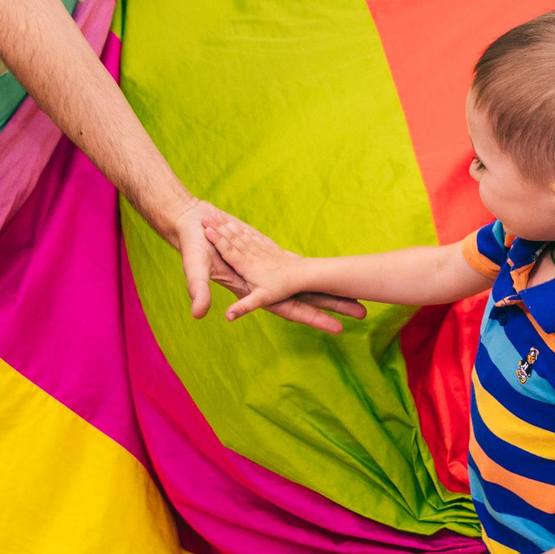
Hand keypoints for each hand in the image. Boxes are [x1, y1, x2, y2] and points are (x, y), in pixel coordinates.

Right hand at [199, 210, 367, 332]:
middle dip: (332, 306)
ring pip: (304, 283)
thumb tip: (198, 315)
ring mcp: (268, 271)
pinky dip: (314, 272)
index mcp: (253, 291)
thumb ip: (198, 290)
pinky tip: (332, 274)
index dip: (312, 318)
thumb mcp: (194, 268)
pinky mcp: (268, 255)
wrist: (191, 224)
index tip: (337, 329)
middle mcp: (264, 285)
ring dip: (330, 290)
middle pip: (305, 299)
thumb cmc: (192, 246)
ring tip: (358, 297)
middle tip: (363, 313)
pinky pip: (297, 266)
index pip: (289, 309)